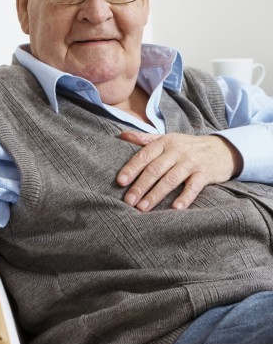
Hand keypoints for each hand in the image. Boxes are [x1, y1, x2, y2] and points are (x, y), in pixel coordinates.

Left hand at [117, 131, 242, 210]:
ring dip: (156, 194)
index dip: (131, 168)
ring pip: (170, 179)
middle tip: (129, 201)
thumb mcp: (166, 139)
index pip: (144, 155)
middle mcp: (177, 151)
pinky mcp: (205, 173)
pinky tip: (175, 208)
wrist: (222, 149)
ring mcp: (191, 162)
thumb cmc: (186, 147)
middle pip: (155, 169)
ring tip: (143, 208)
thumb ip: (144, 139)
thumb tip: (122, 135)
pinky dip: (185, 197)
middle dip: (140, 186)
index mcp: (164, 142)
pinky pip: (194, 186)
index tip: (120, 182)